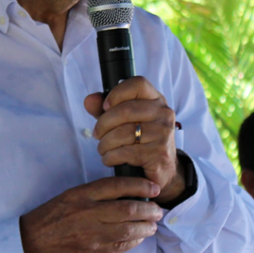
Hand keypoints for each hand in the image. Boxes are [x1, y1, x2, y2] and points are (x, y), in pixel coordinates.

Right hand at [20, 176, 162, 252]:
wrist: (29, 245)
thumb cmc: (49, 218)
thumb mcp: (69, 197)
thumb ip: (94, 195)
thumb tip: (124, 195)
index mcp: (81, 195)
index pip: (117, 186)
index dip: (140, 186)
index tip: (153, 188)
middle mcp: (87, 213)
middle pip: (128, 209)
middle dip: (149, 210)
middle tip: (158, 210)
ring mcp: (91, 235)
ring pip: (128, 230)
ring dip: (145, 227)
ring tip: (152, 225)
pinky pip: (120, 247)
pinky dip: (134, 242)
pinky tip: (139, 238)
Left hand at [84, 76, 185, 204]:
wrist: (163, 168)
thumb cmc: (140, 140)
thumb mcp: (124, 121)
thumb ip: (105, 109)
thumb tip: (89, 100)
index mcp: (156, 100)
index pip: (138, 83)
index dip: (117, 93)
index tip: (105, 107)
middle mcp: (164, 113)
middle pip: (125, 110)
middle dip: (103, 124)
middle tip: (97, 134)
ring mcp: (163, 133)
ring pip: (123, 133)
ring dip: (105, 144)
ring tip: (103, 149)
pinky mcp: (159, 154)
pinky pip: (125, 152)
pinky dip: (111, 157)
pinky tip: (110, 159)